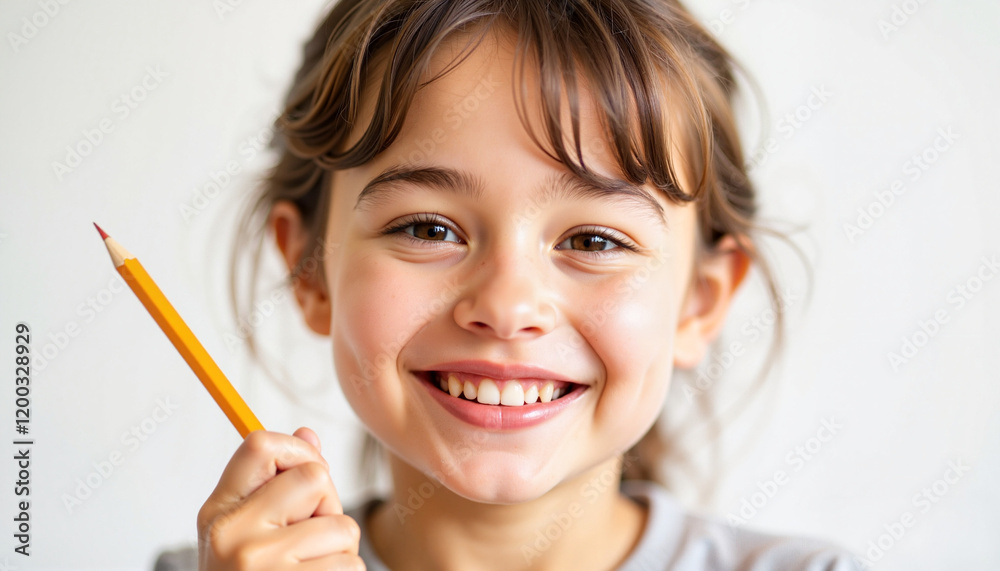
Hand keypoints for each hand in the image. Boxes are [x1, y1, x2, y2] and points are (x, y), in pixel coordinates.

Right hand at [197, 427, 363, 569]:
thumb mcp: (247, 533)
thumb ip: (277, 485)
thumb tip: (308, 434)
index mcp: (218, 513)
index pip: (260, 445)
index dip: (298, 450)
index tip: (307, 470)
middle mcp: (232, 535)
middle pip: (315, 478)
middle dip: (327, 507)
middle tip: (307, 540)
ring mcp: (260, 565)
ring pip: (342, 528)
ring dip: (339, 552)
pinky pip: (351, 565)